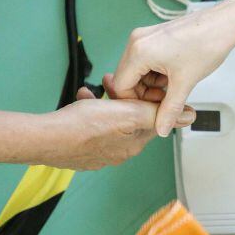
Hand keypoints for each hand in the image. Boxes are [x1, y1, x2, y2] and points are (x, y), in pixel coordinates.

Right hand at [42, 75, 194, 169]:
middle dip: (126, 98)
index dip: (148, 98)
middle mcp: (118, 151)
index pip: (152, 118)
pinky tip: (84, 98)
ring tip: (100, 88)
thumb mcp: (128, 114)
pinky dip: (90, 109)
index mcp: (133, 143)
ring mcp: (98, 151)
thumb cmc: (82, 127)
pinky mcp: (81, 148)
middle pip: (130, 118)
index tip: (143, 84)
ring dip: (107, 101)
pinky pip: (92, 125)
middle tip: (117, 83)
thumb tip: (189, 116)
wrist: (45, 138)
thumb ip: (158, 113)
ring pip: (110, 120)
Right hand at [114, 0, 234, 137]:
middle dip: (144, 94)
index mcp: (139, 51)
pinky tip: (173, 77)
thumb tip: (161, 127)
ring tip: (172, 88)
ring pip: (137, 71)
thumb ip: (170, 109)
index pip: (121, 86)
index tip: (151, 110)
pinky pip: (146, 61)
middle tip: (164, 101)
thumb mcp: (185, 83)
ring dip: (151, 84)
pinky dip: (156, 73)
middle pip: (127, 78)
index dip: (135, 103)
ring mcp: (145, 37)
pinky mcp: (154, 37)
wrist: (224, 24)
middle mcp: (137, 41)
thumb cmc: (207, 43)